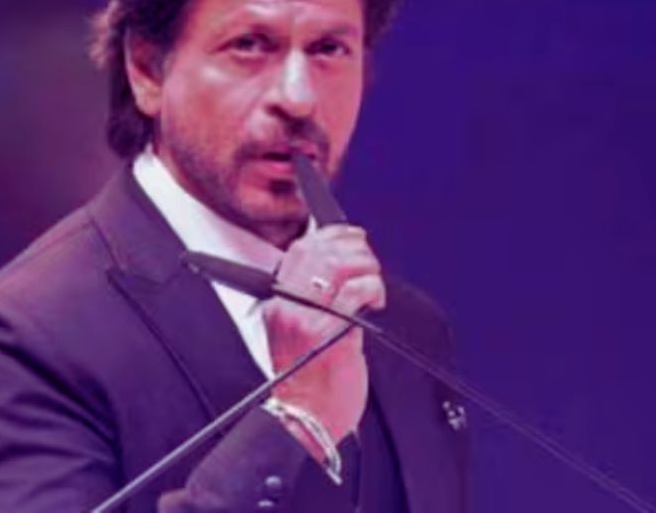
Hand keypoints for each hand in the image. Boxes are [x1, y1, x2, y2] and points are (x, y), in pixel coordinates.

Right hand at [264, 224, 385, 448]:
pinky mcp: (332, 334)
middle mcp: (289, 307)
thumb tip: (343, 265)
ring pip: (339, 265)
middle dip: (353, 247)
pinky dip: (373, 288)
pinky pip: (357, 292)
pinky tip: (376, 302)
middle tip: (368, 260)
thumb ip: (313, 298)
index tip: (351, 234)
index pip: (300, 250)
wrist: (306, 420)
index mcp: (279, 303)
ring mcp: (309, 320)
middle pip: (320, 251)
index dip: (330, 235)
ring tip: (373, 282)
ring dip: (366, 266)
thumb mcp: (299, 332)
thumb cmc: (309, 381)